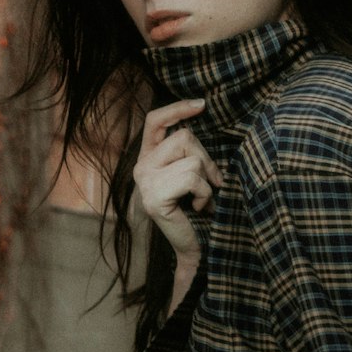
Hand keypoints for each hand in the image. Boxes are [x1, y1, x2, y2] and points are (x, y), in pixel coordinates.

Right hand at [134, 99, 223, 264]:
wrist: (197, 247)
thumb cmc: (199, 208)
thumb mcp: (192, 171)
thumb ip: (190, 150)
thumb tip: (202, 115)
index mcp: (148, 157)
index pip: (155, 120)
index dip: (178, 108)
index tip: (202, 105)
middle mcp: (141, 166)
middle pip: (184, 137)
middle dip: (207, 159)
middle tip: (210, 183)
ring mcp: (145, 181)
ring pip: (192, 158)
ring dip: (207, 180)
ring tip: (202, 198)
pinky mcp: (154, 196)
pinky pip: (193, 178)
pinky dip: (205, 194)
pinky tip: (198, 208)